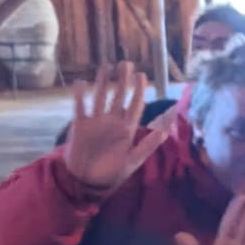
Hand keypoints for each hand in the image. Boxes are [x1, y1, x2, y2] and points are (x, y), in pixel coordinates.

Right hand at [63, 62, 167, 189]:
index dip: (139, 90)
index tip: (141, 75)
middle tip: (126, 63)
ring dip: (103, 82)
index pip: (135, 105)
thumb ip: (147, 145)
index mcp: (126, 129)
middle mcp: (112, 122)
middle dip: (123, 80)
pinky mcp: (80, 126)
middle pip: (119, 96)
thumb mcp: (133, 160)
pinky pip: (80, 107)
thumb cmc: (113, 173)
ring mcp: (96, 122)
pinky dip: (80, 95)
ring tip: (105, 66)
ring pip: (100, 97)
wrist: (88, 181)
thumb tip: (165, 131)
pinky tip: (80, 83)